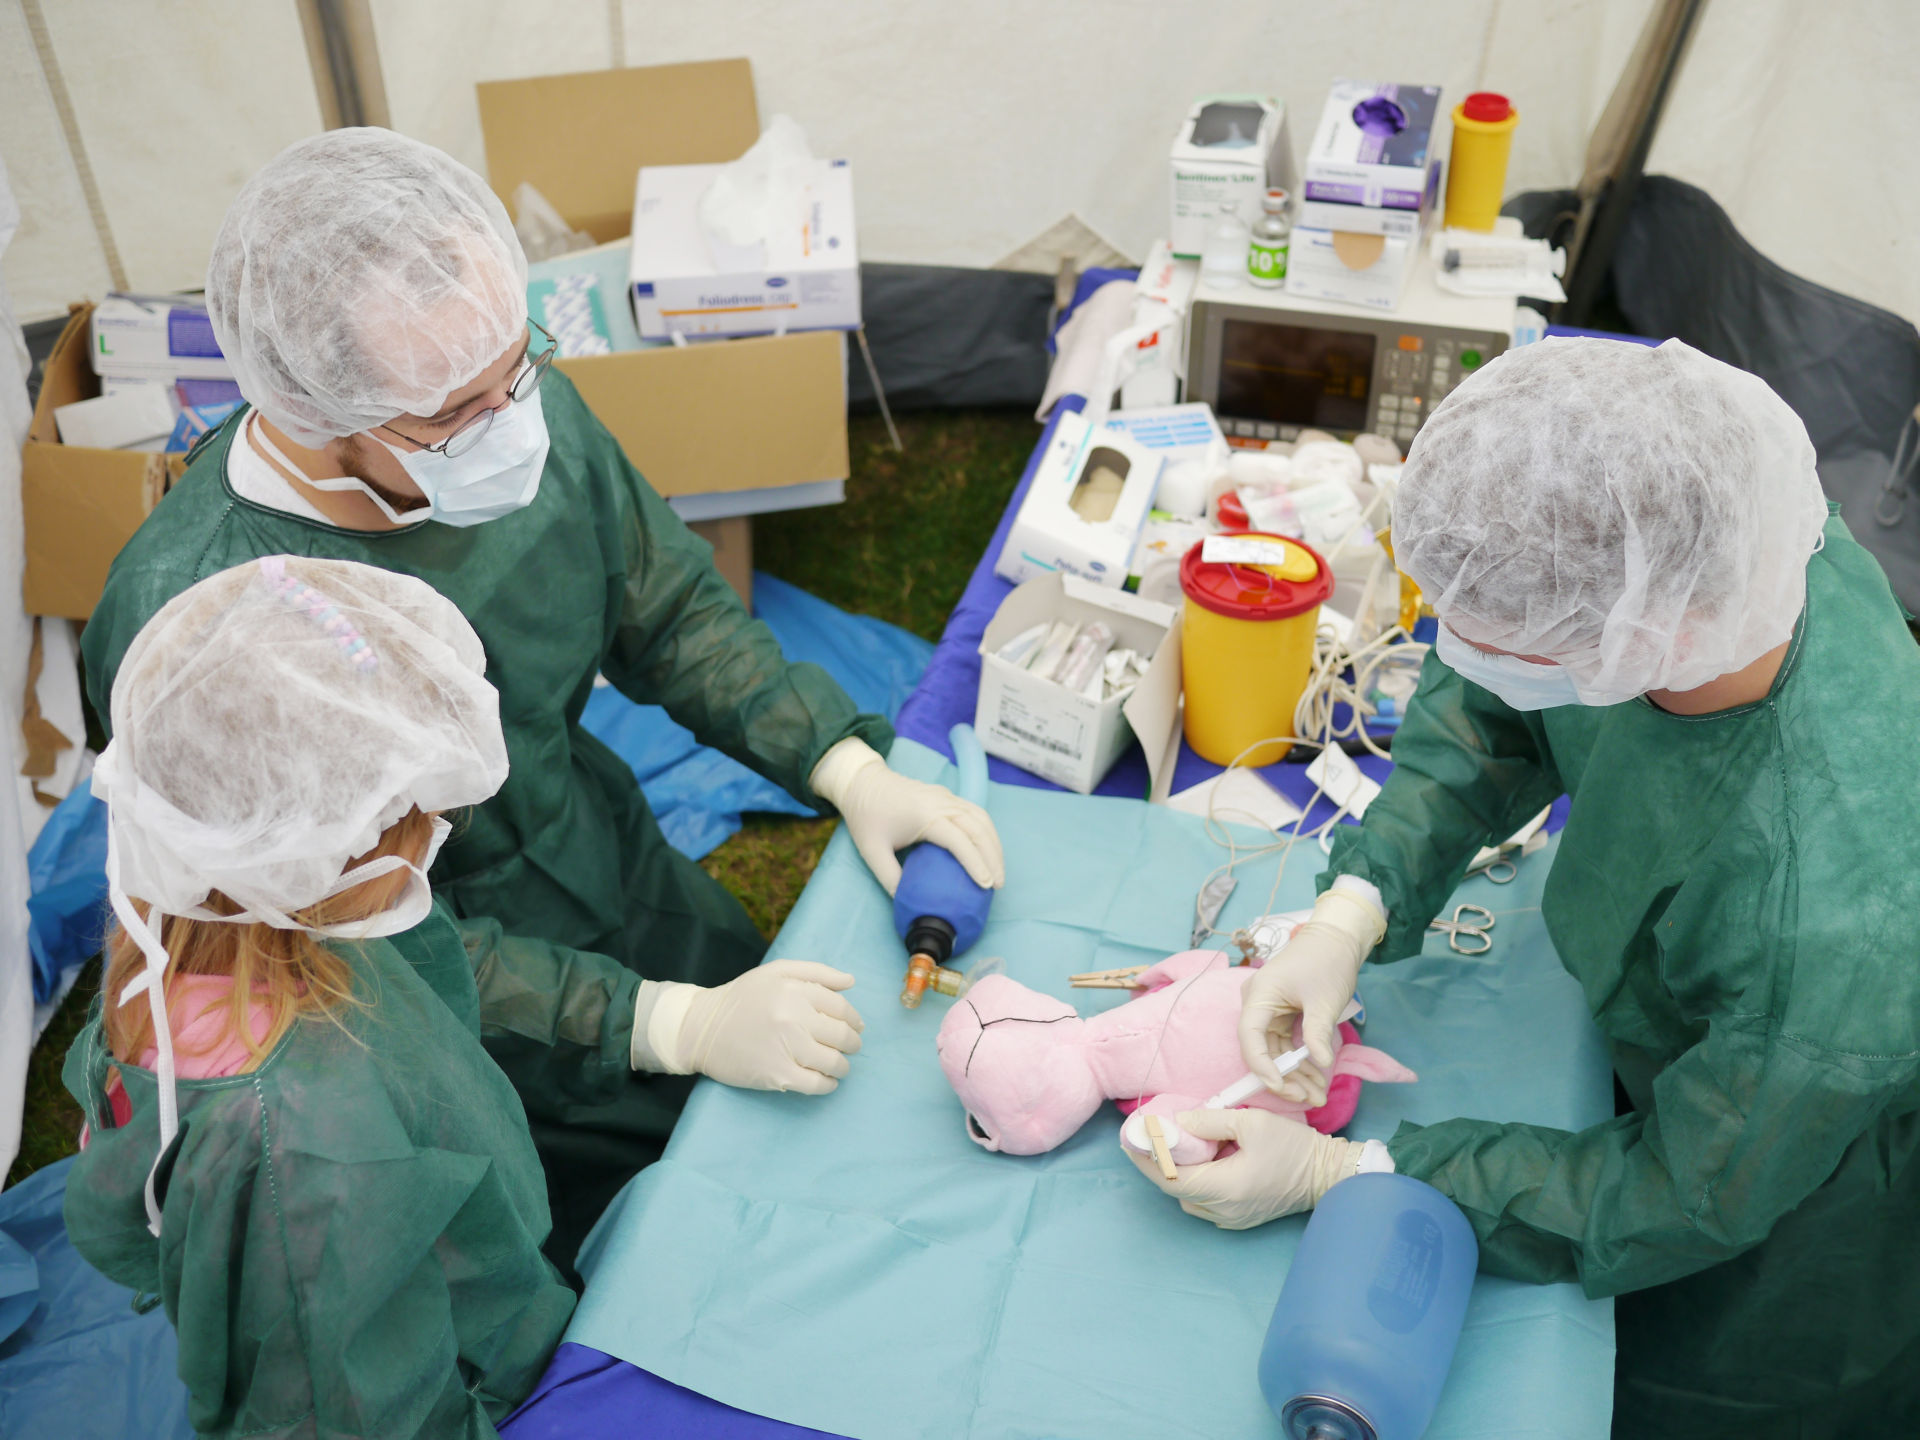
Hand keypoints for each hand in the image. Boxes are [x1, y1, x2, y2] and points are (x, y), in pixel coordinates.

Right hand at [651, 960, 864, 1094]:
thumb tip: (851, 982)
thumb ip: (817, 973)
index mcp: (795, 991)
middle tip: (851, 1047)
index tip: (856, 1027)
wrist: (700, 1028)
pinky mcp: (777, 1075)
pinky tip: (827, 1081)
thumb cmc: (741, 998)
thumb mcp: (776, 972)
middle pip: (841, 1035)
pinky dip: (828, 1085)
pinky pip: (816, 1084)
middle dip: (852, 1043)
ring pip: (833, 1062)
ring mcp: (786, 1048)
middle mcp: (793, 1018)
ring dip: (843, 1066)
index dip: (854, 1019)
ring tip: (839, 1065)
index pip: (841, 1008)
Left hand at [809, 738, 1004, 895]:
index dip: (976, 863)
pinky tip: (988, 849)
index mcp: (924, 815)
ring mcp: (946, 797)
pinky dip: (987, 831)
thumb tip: (909, 902)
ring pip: (982, 818)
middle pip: (978, 828)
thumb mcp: (872, 851)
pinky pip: (976, 812)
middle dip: (993, 857)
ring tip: (998, 870)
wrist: (863, 782)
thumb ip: (890, 878)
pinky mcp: (947, 796)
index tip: (986, 884)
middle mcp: (941, 803)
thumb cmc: (867, 815)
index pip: (959, 840)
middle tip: (997, 885)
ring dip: (994, 844)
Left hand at [1123, 1108, 1360, 1228]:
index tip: (1130, 1139)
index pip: (1169, 1177)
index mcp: (1224, 1188)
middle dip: (1159, 1164)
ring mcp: (1232, 1219)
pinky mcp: (1240, 1218)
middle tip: (1149, 1138)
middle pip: (1175, 1189)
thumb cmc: (1293, 1148)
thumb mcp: (1251, 1122)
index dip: (1146, 1159)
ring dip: (1179, 1174)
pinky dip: (1197, 1182)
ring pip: (1189, 1197)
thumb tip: (1179, 1121)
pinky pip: (1205, 1203)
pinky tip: (1204, 1161)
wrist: (1327, 1175)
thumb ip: (1210, 1119)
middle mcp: (1223, 1211)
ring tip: (1179, 1146)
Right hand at [1239, 889, 1383, 1105]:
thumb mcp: (1324, 1000)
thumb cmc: (1327, 961)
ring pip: (1274, 1050)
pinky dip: (1299, 1060)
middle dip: (1285, 1077)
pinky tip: (1316, 1077)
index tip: (1283, 1088)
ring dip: (1294, 1073)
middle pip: (1262, 1049)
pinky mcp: (1280, 1014)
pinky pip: (1284, 1043)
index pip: (1250, 1038)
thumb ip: (1318, 1033)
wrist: (1336, 939)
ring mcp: (1268, 1010)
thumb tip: (1321, 1063)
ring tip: (1318, 1095)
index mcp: (1259, 996)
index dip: (1263, 1067)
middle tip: (1309, 1098)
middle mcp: (1257, 1005)